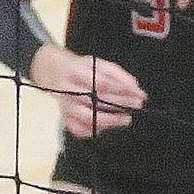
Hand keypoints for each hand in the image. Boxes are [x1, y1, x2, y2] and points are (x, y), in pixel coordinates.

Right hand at [29, 45, 146, 137]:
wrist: (54, 74)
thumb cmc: (80, 68)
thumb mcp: (97, 63)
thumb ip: (116, 73)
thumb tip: (135, 86)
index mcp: (75, 71)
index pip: (102, 82)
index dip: (122, 89)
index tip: (139, 93)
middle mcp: (67, 89)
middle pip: (96, 100)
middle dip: (121, 103)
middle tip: (137, 104)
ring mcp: (65, 106)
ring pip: (88, 118)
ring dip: (111, 120)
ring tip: (127, 118)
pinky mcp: (64, 120)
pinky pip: (81, 130)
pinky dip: (96, 130)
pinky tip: (109, 125)